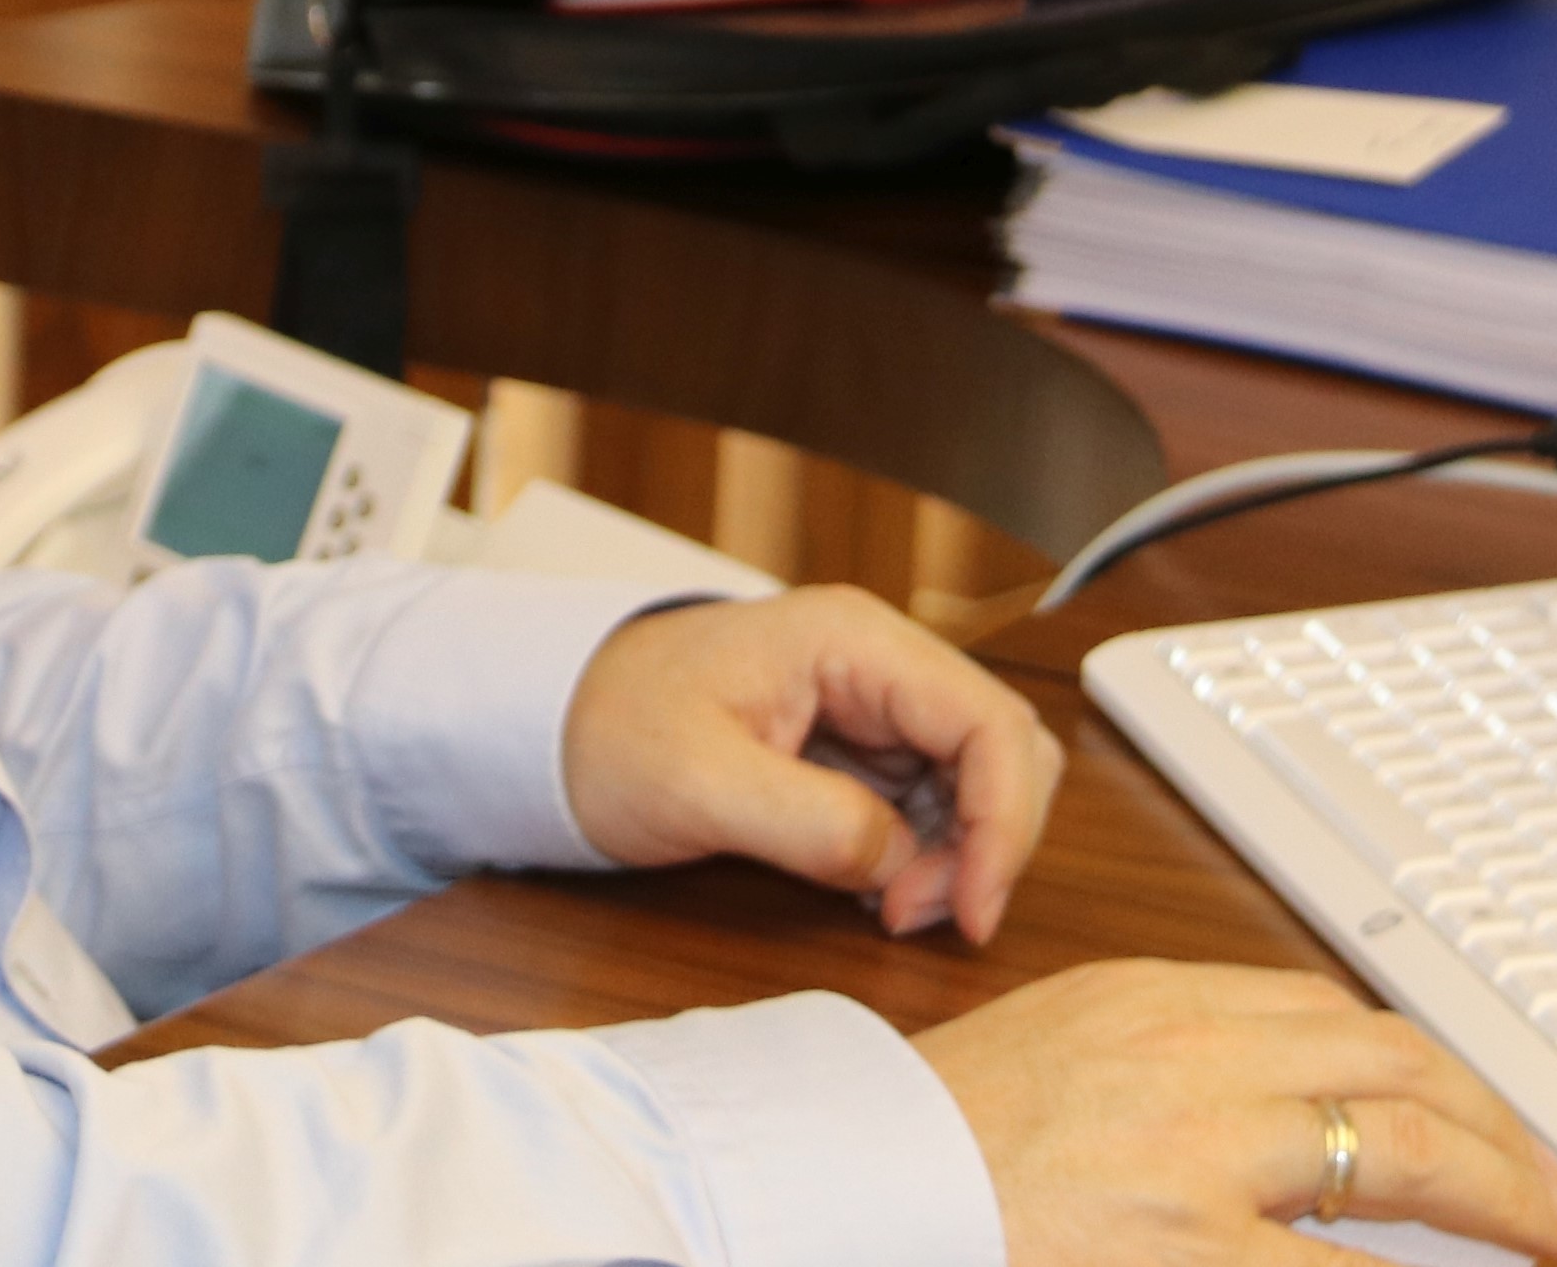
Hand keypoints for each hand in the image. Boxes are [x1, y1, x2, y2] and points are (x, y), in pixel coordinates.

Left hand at [559, 585, 1064, 941]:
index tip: (971, 909)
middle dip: (986, 842)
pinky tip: (875, 890)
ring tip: (888, 908)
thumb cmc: (610, 728)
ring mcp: (872, 704)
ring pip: (977, 780)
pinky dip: (924, 855)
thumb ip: (805, 822)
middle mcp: (878, 662)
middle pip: (1004, 749)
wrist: (552, 723)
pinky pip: (931, 802)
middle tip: (916, 915)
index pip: (988, 721)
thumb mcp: (696, 783)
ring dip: (957, 855)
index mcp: (852, 641)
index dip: (1004, 822)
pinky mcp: (858, 748)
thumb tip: (897, 864)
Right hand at [915, 960, 1556, 1264]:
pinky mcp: (1186, 1253)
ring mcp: (1199, 1160)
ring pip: (1404, 1152)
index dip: (1430, 1065)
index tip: (1474, 1109)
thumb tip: (1286, 1111)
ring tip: (1546, 1235)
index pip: (1335, 1014)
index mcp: (1156, 1004)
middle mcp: (1194, 1062)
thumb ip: (1168, 1061)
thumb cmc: (923, 1139)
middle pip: (1398, 1068)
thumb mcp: (1058, 1052)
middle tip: (1551, 1191)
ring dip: (1499, 1196)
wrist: (836, 1186)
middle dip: (1498, 1128)